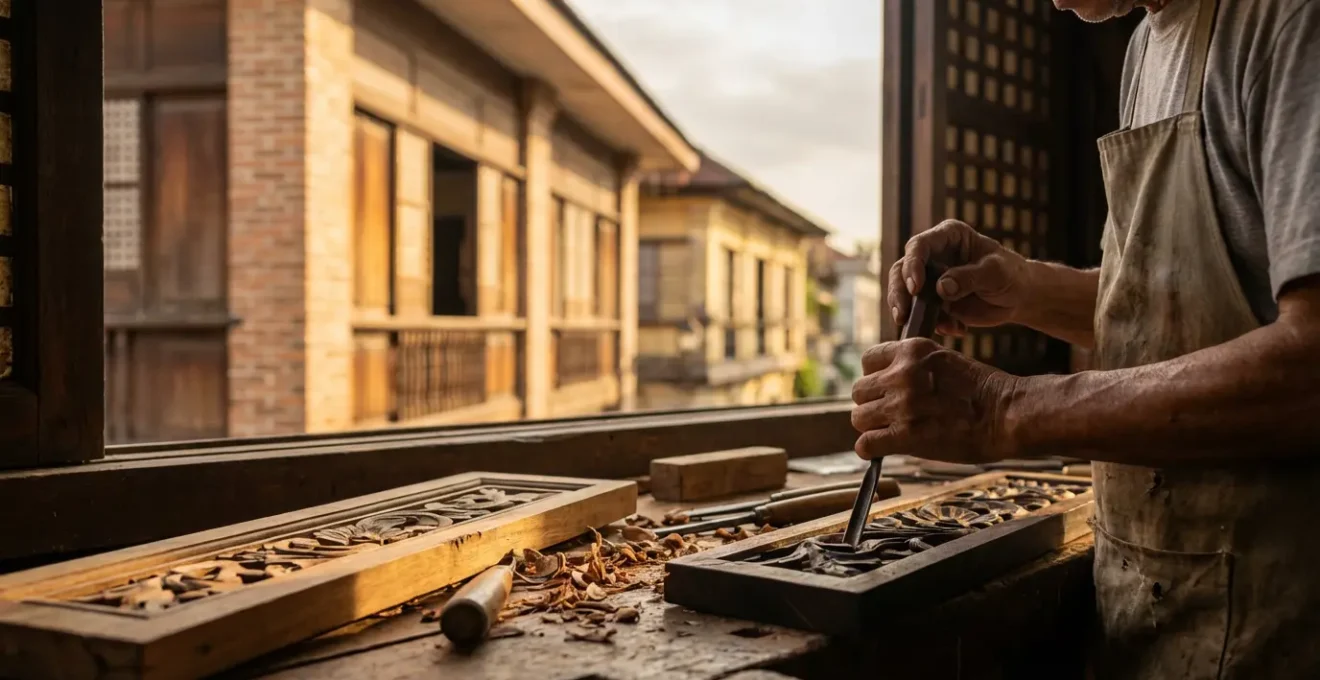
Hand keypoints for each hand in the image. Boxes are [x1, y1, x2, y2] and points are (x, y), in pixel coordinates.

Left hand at [850, 338, 1019, 463]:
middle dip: (871, 404)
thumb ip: (913, 368)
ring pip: (859, 417)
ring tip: (888, 432)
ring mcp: (903, 404)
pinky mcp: (906, 435)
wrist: (1008, 414)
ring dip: (871, 427)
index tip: (884, 389)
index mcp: (912, 350)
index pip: (867, 360)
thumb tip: (885, 382)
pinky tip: (880, 450)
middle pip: (859, 390)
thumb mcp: (945, 361)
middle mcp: (902, 374)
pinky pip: (867, 443)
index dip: (874, 377)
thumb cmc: (983, 392)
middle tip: (888, 415)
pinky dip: (870, 449)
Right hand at [889, 220, 1032, 336]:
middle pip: (902, 269)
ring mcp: (930, 279)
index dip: (912, 265)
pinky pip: (921, 313)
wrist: (1018, 297)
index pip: (919, 246)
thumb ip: (969, 277)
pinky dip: (933, 324)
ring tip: (916, 326)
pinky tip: (957, 329)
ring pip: (903, 293)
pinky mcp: (933, 301)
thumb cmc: (1011, 274)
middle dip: (899, 292)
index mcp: (948, 236)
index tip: (916, 288)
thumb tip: (941, 288)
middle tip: (902, 314)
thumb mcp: (995, 272)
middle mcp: (933, 255)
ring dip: (907, 311)